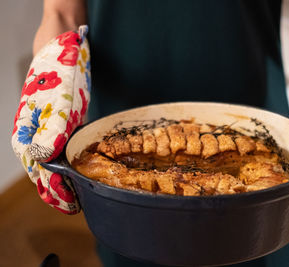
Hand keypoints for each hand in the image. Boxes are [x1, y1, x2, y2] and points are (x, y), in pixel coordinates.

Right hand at [12, 26, 89, 213]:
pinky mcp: (62, 117)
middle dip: (61, 189)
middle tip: (81, 205)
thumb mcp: (56, 99)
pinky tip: (81, 166)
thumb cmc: (56, 68)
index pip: (39, 172)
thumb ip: (51, 130)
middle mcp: (35, 132)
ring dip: (67, 177)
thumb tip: (44, 160)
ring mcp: (48, 125)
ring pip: (55, 159)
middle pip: (46, 170)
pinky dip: (72, 159)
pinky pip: (65, 144)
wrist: (61, 41)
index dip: (55, 191)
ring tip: (81, 193)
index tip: (73, 207)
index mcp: (27, 133)